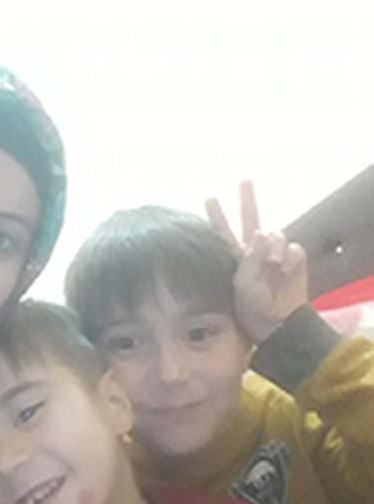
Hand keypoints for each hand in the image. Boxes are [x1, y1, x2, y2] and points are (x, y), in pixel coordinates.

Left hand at [205, 180, 308, 343]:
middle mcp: (254, 251)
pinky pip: (292, 247)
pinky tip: (284, 269)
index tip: (209, 198)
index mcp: (235, 257)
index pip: (223, 232)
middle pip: (250, 219)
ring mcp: (274, 254)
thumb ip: (250, 256)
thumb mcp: (243, 283)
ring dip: (274, 244)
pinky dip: (289, 256)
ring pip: (275, 232)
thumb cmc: (252, 307)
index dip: (217, 215)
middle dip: (247, 200)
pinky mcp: (294, 259)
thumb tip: (260, 232)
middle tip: (245, 181)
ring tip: (273, 264)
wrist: (278, 322)